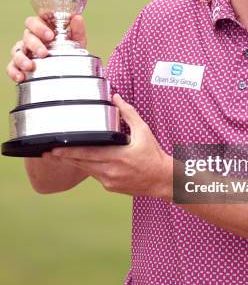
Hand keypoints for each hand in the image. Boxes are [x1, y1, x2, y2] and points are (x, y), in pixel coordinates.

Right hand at [6, 15, 86, 82]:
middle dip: (34, 44)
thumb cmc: (70, 49)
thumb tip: (77, 18)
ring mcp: (24, 51)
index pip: (34, 22)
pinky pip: (11, 66)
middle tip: (44, 53)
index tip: (50, 35)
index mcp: (42, 28)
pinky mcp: (19, 64)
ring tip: (30, 66)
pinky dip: (14, 71)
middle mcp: (31, 38)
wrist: (71, 68)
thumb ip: (77, 30)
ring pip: (17, 50)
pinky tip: (21, 76)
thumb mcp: (77, 40)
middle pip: (26, 36)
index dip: (39, 27)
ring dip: (22, 58)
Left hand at [50, 94, 172, 199]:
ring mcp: (110, 181)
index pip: (88, 153)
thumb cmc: (153, 154)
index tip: (56, 148)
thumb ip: (128, 113)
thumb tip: (116, 97)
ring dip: (74, 162)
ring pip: (86, 170)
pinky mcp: (110, 187)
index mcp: (118, 156)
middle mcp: (111, 170)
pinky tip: (83, 161)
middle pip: (81, 163)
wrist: (162, 179)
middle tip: (49, 152)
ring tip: (59, 156)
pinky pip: (95, 175)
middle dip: (64, 157)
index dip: (70, 151)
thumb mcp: (144, 131)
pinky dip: (89, 167)